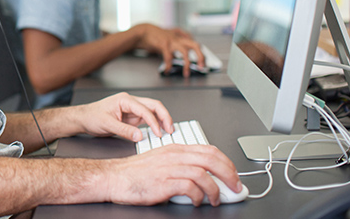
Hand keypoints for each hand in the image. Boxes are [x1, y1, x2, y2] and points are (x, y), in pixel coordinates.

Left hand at [74, 92, 173, 141]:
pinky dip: (155, 124)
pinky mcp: (132, 117)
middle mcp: (130, 102)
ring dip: (161, 120)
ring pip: (153, 111)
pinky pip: (147, 119)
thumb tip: (139, 136)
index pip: (145, 109)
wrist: (84, 119)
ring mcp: (132, 110)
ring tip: (168, 131)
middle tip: (171, 129)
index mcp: (125, 100)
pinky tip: (158, 132)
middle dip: (164, 116)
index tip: (158, 133)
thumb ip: (124, 130)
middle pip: (154, 105)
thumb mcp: (107, 124)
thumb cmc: (92, 117)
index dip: (154, 122)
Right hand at [101, 144, 242, 206]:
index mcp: (175, 149)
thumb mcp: (161, 162)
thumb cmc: (135, 172)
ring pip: (203, 173)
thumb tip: (204, 177)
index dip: (226, 162)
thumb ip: (181, 165)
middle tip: (235, 187)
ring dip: (215, 189)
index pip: (209, 149)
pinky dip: (199, 196)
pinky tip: (197, 201)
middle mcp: (174, 155)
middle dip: (229, 174)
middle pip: (211, 159)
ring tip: (215, 199)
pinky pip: (191, 188)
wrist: (114, 177)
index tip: (233, 174)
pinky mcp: (164, 182)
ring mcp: (169, 168)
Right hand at [135, 24, 204, 75]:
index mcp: (180, 37)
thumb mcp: (169, 34)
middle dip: (201, 56)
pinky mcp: (163, 44)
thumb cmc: (155, 35)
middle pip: (195, 45)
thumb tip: (185, 43)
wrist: (143, 31)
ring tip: (186, 73)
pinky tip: (168, 70)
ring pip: (185, 52)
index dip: (200, 52)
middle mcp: (178, 38)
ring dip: (187, 63)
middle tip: (202, 66)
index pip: (194, 43)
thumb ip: (177, 36)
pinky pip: (169, 57)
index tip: (202, 62)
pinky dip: (169, 65)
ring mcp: (172, 41)